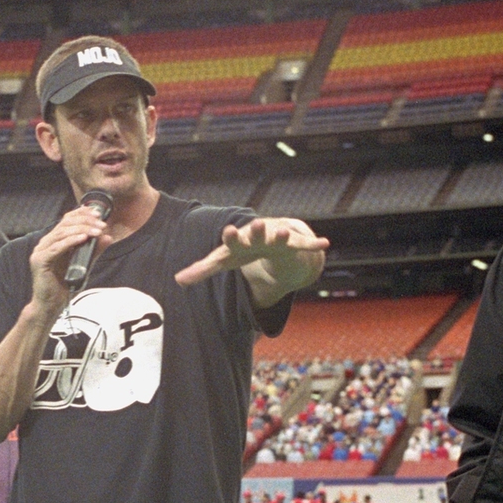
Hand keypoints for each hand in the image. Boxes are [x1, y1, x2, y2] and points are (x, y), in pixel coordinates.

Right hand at [28, 204, 111, 314]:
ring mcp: (40, 251)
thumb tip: (108, 237)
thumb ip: (94, 251)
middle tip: (102, 225)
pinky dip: (70, 241)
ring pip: (61, 233)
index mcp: (54, 241)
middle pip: (65, 224)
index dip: (82, 213)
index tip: (98, 213)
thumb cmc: (65, 286)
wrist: (51, 305)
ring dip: (81, 230)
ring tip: (97, 232)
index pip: (66, 220)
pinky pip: (56, 247)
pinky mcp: (39, 261)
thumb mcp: (84, 265)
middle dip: (85, 222)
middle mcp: (45, 243)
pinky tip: (83, 239)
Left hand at [174, 216, 329, 288]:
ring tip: (288, 231)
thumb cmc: (243, 250)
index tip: (228, 231)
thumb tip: (177, 280)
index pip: (233, 240)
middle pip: (257, 234)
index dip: (231, 236)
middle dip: (258, 230)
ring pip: (281, 238)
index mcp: (240, 241)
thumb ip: (202, 269)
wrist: (268, 238)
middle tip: (258, 223)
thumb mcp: (224, 260)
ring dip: (284, 235)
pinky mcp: (294, 245)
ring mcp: (277, 239)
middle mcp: (259, 237)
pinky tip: (324, 243)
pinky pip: (304, 245)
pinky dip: (314, 244)